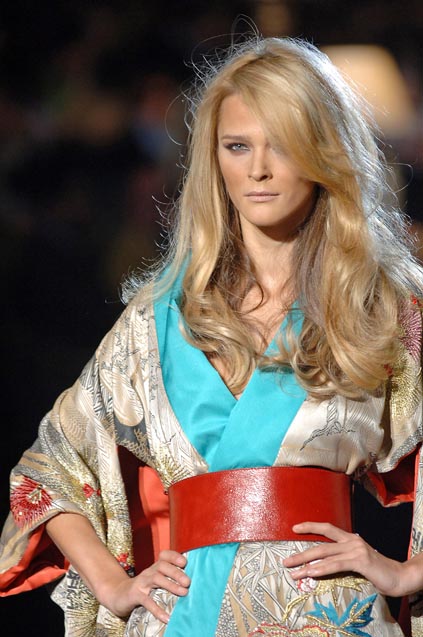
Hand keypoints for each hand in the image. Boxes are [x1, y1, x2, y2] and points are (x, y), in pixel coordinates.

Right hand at [102, 550, 189, 621]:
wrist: (118, 595)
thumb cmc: (142, 589)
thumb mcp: (154, 581)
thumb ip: (168, 581)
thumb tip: (189, 587)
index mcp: (155, 568)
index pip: (164, 556)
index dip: (174, 556)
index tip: (185, 561)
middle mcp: (148, 572)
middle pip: (162, 566)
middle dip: (176, 572)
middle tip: (188, 582)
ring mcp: (141, 583)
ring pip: (156, 579)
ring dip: (171, 585)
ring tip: (184, 593)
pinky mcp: (135, 595)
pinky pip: (147, 601)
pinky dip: (157, 609)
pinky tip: (167, 617)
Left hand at [283, 522, 417, 596]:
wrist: (400, 577)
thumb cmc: (378, 572)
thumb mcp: (357, 562)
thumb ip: (343, 560)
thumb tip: (324, 565)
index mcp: (350, 539)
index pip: (327, 528)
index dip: (310, 526)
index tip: (294, 528)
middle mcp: (351, 541)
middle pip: (321, 544)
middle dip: (301, 553)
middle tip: (286, 561)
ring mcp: (356, 549)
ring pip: (325, 555)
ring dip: (306, 564)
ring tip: (293, 572)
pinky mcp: (360, 561)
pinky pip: (336, 565)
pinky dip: (321, 569)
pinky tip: (311, 573)